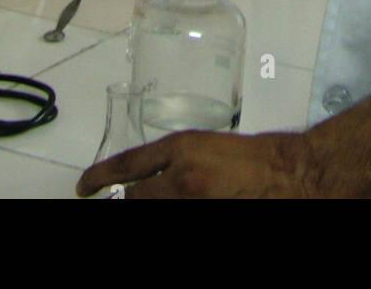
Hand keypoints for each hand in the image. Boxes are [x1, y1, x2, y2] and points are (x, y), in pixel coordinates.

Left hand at [75, 129, 308, 199]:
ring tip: (136, 204)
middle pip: (133, 200)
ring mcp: (191, 206)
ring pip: (149, 211)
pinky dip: (161, 214)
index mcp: (181, 150)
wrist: (286, 175)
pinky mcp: (201, 223)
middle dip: (119, 203)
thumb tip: (140, 183)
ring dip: (138, 209)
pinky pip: (170, 221)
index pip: (127, 165)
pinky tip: (165, 208)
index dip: (99, 177)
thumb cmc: (249, 158)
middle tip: (108, 203)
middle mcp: (182, 181)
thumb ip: (170, 163)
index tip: (83, 187)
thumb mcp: (202, 147)